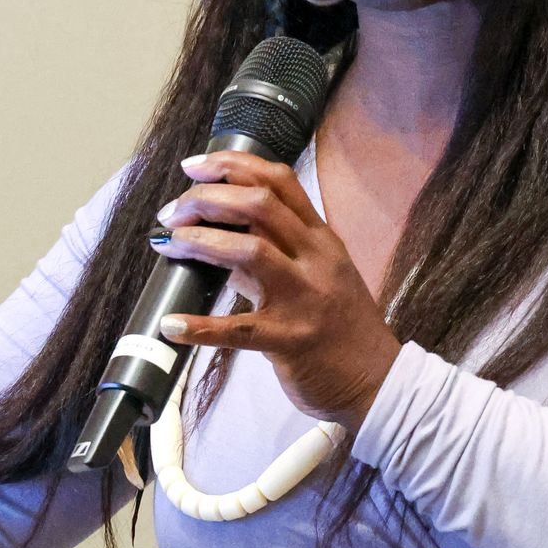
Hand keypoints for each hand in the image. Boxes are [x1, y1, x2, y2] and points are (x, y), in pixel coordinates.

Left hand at [149, 151, 400, 428]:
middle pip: (259, 205)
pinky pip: (239, 330)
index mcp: (321, 239)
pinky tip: (172, 326)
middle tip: (173, 212)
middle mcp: (315, 260)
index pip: (279, 182)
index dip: (232, 165)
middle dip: (207, 199)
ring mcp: (304, 298)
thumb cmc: (343, 327)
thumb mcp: (319, 275)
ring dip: (202, 242)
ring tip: (170, 244)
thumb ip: (274, 251)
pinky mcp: (290, 340)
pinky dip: (200, 327)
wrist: (377, 381)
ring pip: (250, 250)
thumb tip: (218, 234)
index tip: (194, 168)